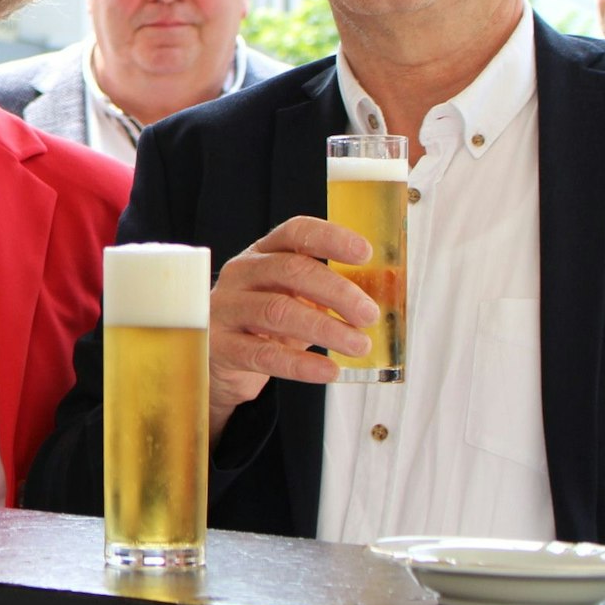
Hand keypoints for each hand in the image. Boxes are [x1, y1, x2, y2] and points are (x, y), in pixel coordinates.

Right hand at [209, 216, 376, 437]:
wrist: (218, 360)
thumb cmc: (264, 324)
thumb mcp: (295, 299)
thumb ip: (330, 293)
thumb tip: (386, 291)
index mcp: (263, 254)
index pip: (295, 233)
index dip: (331, 238)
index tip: (365, 253)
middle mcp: (241, 274)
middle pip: (291, 270)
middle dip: (337, 291)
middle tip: (369, 315)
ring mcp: (226, 309)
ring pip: (277, 311)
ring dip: (325, 328)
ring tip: (358, 345)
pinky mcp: (221, 346)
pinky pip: (263, 354)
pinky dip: (300, 364)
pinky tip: (328, 371)